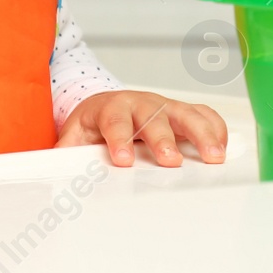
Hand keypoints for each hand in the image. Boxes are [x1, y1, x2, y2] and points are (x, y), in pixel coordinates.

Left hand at [56, 90, 227, 166]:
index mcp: (110, 108)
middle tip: (171, 160)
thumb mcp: (74, 136)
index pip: (114, 121)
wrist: (105, 104)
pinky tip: (223, 146)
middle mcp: (140, 104)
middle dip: (163, 138)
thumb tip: (49, 169)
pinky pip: (202, 114)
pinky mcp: (181, 112)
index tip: (123, 160)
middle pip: (153, 117)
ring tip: (214, 156)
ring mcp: (163, 106)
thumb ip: (65, 152)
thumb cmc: (93, 124)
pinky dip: (215, 127)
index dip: (119, 139)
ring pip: (184, 113)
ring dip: (200, 134)